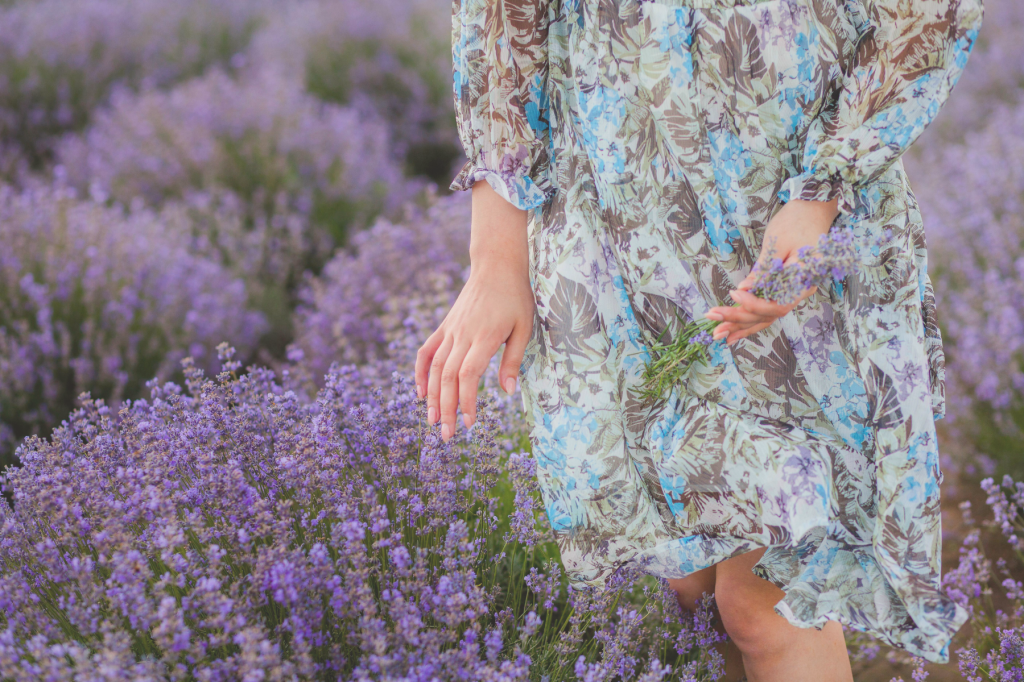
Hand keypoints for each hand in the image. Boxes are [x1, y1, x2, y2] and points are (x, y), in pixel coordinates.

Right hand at [415, 180, 534, 441]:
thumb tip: (507, 392)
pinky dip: (420, 373)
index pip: (467, 376)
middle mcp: (462, 335)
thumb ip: (512, 360)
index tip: (469, 423)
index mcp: (483, 337)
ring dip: (432, 397)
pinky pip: (427, 352)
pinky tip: (420, 393)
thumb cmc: (516, 297)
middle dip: (446, 409)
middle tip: (447, 436)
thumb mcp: (524, 327)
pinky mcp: (445, 327)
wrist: (496, 265)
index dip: (465, 401)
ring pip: (434, 368)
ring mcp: (450, 331)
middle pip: (447, 378)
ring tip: (433, 422)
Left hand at [703, 198, 838, 345]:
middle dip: (740, 318)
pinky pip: (768, 309)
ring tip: (718, 334)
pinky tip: (733, 330)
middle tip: (713, 318)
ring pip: (768, 316)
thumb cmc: (795, 222)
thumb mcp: (777, 243)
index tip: (734, 294)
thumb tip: (745, 288)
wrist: (812, 210)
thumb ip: (763, 269)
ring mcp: (795, 292)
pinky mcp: (786, 289)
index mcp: (804, 279)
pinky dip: (750, 320)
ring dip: (742, 325)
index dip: (754, 304)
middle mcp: (802, 290)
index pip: (778, 303)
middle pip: (770, 314)